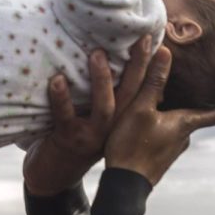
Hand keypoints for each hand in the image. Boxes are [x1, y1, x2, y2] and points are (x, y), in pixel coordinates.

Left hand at [22, 37, 154, 195]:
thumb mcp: (94, 117)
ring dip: (100, 80)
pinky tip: (57, 79)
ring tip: (97, 54)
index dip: (151, 68)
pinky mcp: (69, 139)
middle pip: (130, 94)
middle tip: (143, 39)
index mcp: (121, 120)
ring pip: (103, 107)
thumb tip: (112, 59)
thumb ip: (104, 96)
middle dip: (138, 66)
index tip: (160, 42)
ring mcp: (91, 136)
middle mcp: (112, 128)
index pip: (141, 91)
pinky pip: (65, 116)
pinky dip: (61, 98)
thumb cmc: (74, 136)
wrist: (53, 175)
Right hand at [102, 46, 214, 185]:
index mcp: (184, 124)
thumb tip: (166, 52)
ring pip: (179, 128)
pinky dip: (165, 127)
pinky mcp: (160, 159)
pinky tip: (150, 124)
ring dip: (177, 116)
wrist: (125, 185)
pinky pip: (167, 137)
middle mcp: (183, 138)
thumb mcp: (140, 109)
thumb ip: (153, 81)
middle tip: (194, 89)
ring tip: (167, 103)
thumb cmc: (132, 145)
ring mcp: (172, 151)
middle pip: (194, 118)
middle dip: (195, 105)